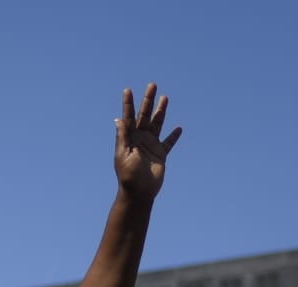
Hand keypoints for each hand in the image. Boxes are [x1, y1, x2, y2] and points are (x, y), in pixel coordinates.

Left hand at [114, 82, 181, 200]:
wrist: (139, 192)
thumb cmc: (128, 175)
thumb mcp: (123, 154)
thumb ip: (123, 136)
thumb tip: (118, 120)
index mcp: (129, 138)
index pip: (128, 117)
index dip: (128, 104)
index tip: (128, 90)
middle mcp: (140, 139)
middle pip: (144, 115)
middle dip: (148, 100)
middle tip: (152, 84)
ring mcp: (151, 145)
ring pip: (157, 124)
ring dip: (161, 111)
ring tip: (164, 97)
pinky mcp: (161, 154)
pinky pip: (169, 143)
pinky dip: (174, 136)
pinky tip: (178, 128)